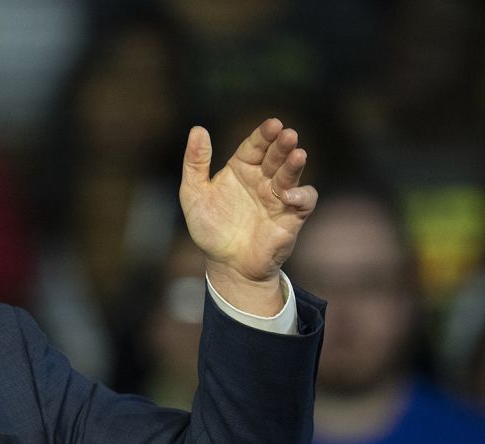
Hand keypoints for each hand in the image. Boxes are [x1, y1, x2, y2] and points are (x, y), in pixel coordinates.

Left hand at [179, 119, 317, 312]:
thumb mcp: (194, 194)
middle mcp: (263, 178)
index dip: (264, 134)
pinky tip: (288, 196)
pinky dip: (301, 196)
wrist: (226, 264)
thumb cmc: (211, 228)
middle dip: (283, 144)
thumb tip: (197, 129)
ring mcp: (278, 196)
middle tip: (287, 135)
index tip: (273, 124)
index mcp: (242, 168)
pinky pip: (304, 201)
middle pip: (276, 156)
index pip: (255, 145)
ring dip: (294, 164)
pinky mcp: (291, 216)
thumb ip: (195, 163)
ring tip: (297, 154)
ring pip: (291, 174)